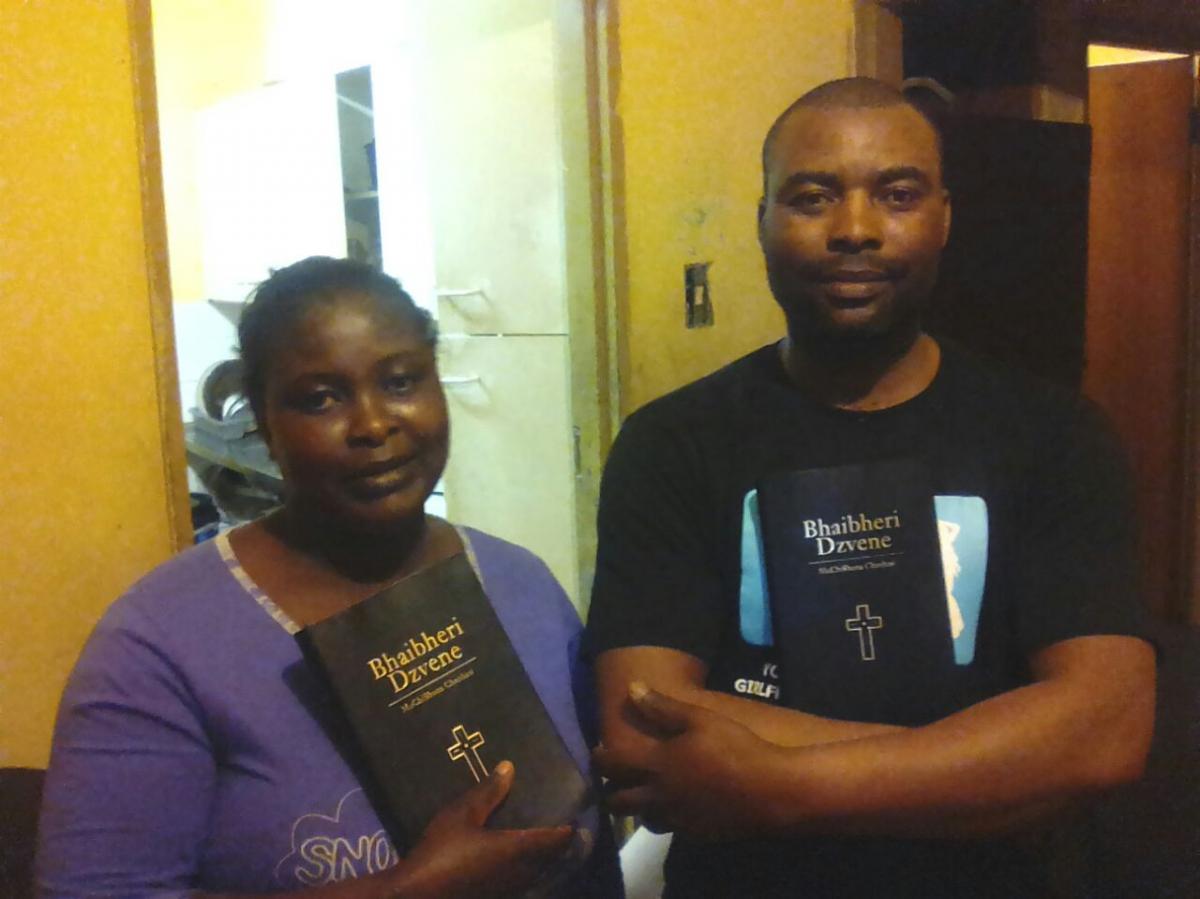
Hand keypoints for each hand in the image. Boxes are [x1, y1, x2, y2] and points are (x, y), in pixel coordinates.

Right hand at [397, 761, 574, 898]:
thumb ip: (488, 792)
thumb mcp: (462, 814)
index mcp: (517, 850)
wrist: (416, 894)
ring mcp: (509, 890)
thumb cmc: (441, 850)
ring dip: (547, 862)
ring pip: (539, 876)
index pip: (555, 840)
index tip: (577, 818)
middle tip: (567, 831)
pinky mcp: (496, 898)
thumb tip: (509, 767)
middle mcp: (521, 873)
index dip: (568, 829)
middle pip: (553, 861)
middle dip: (562, 848)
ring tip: (547, 847)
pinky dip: (529, 874)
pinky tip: (517, 865)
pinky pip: (523, 885)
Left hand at [594, 682, 789, 837]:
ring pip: (643, 819)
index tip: (597, 751)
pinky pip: (670, 827)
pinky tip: (678, 804)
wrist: (770, 791)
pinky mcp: (695, 832)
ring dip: (637, 808)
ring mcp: (677, 818)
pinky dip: (666, 817)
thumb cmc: (734, 748)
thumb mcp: (699, 718)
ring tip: (644, 794)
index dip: (599, 758)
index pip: (612, 765)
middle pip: (619, 802)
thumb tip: (632, 689)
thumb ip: (663, 707)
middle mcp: (659, 796)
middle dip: (610, 793)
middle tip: (614, 781)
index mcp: (657, 765)